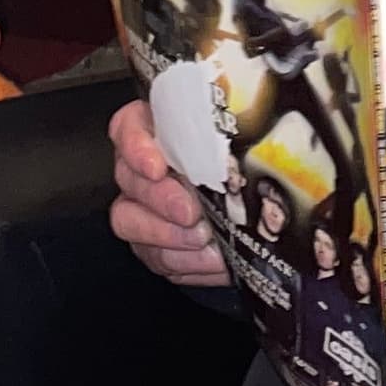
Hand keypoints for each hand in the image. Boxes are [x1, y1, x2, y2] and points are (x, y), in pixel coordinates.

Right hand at [106, 99, 231, 288]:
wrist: (257, 213)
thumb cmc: (242, 166)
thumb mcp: (238, 140)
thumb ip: (231, 130)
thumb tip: (246, 123)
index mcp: (158, 129)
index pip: (129, 126)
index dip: (136, 147)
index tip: (156, 167)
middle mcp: (143, 167)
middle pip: (129, 177)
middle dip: (159, 198)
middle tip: (189, 212)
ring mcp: (142, 208)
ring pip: (130, 220)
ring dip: (168, 234)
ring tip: (203, 238)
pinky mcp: (153, 245)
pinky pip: (154, 255)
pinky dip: (184, 262)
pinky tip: (210, 259)